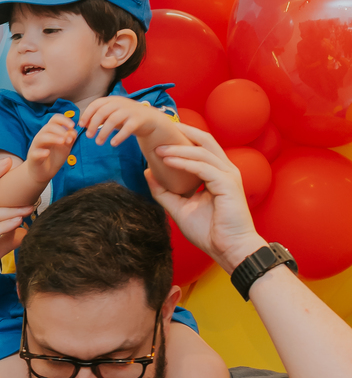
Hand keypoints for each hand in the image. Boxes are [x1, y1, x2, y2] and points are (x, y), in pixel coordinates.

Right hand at [26, 111, 77, 182]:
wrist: (42, 172)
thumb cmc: (54, 157)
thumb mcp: (65, 147)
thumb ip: (70, 138)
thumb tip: (73, 131)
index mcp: (50, 132)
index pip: (55, 119)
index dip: (64, 120)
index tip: (72, 125)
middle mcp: (42, 136)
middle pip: (49, 127)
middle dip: (60, 130)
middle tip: (69, 138)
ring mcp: (36, 146)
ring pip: (41, 137)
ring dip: (53, 138)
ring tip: (62, 142)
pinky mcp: (33, 157)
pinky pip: (35, 153)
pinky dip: (41, 152)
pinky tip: (47, 153)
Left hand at [79, 95, 162, 148]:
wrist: (150, 119)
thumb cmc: (127, 118)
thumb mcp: (112, 115)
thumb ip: (100, 118)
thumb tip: (84, 124)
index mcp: (112, 100)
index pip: (96, 104)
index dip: (87, 114)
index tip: (81, 125)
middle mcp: (121, 103)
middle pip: (103, 112)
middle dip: (93, 124)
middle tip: (88, 136)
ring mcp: (130, 110)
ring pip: (113, 120)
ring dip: (103, 132)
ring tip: (98, 142)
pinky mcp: (139, 119)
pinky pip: (127, 128)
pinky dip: (119, 136)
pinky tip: (113, 143)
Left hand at [145, 126, 263, 274]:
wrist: (228, 249)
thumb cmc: (209, 232)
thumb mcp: (179, 208)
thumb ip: (164, 191)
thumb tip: (148, 173)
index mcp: (216, 173)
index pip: (200, 147)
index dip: (182, 138)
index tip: (160, 135)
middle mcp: (225, 170)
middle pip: (205, 140)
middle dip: (183, 132)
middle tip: (160, 128)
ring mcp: (228, 175)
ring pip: (202, 152)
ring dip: (178, 148)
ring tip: (157, 148)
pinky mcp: (227, 183)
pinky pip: (202, 167)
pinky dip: (184, 162)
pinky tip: (167, 160)